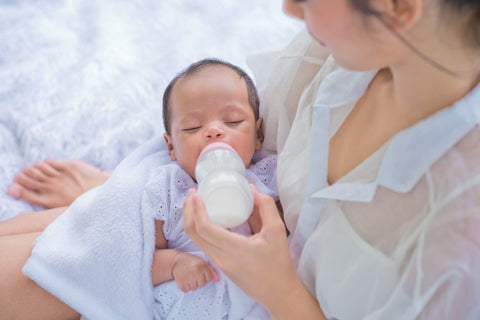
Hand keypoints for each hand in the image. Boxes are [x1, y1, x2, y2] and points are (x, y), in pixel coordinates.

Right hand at [172, 252, 219, 291]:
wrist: (176, 260)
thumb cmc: (191, 262)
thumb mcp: (202, 262)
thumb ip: (211, 271)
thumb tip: (218, 280)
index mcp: (203, 265)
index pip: (209, 279)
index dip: (204, 277)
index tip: (199, 273)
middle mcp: (197, 271)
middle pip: (202, 285)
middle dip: (198, 281)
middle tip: (192, 274)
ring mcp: (189, 277)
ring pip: (194, 288)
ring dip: (191, 284)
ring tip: (188, 276)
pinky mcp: (181, 282)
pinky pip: (186, 290)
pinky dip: (185, 287)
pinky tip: (184, 280)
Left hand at [183, 186, 305, 316]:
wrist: (277, 292)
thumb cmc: (278, 262)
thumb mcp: (277, 230)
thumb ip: (266, 206)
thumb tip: (251, 188)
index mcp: (233, 249)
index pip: (204, 228)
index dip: (196, 209)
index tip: (197, 194)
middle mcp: (220, 258)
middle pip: (192, 233)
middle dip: (188, 211)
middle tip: (192, 193)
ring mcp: (217, 263)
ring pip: (195, 240)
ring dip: (191, 219)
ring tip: (195, 202)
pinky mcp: (218, 266)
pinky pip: (202, 244)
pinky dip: (198, 229)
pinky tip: (205, 217)